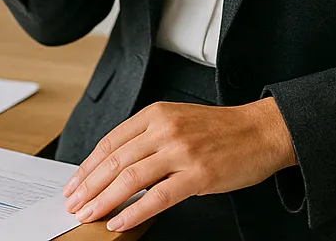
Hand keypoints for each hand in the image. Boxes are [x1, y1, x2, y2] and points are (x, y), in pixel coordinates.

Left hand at [61, 98, 294, 231]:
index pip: (110, 142)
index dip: (87, 166)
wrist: (261, 130)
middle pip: (114, 161)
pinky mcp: (197, 175)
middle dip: (89, 186)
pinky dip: (134, 212)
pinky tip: (119, 222)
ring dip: (104, 200)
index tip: (74, 183)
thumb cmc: (221, 130)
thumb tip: (116, 167)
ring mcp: (180, 152)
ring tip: (89, 215)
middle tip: (74, 204)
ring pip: (130, 179)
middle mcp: (164, 129)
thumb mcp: (178, 120)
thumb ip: (149, 138)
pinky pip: (157, 198)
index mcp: (155, 114)